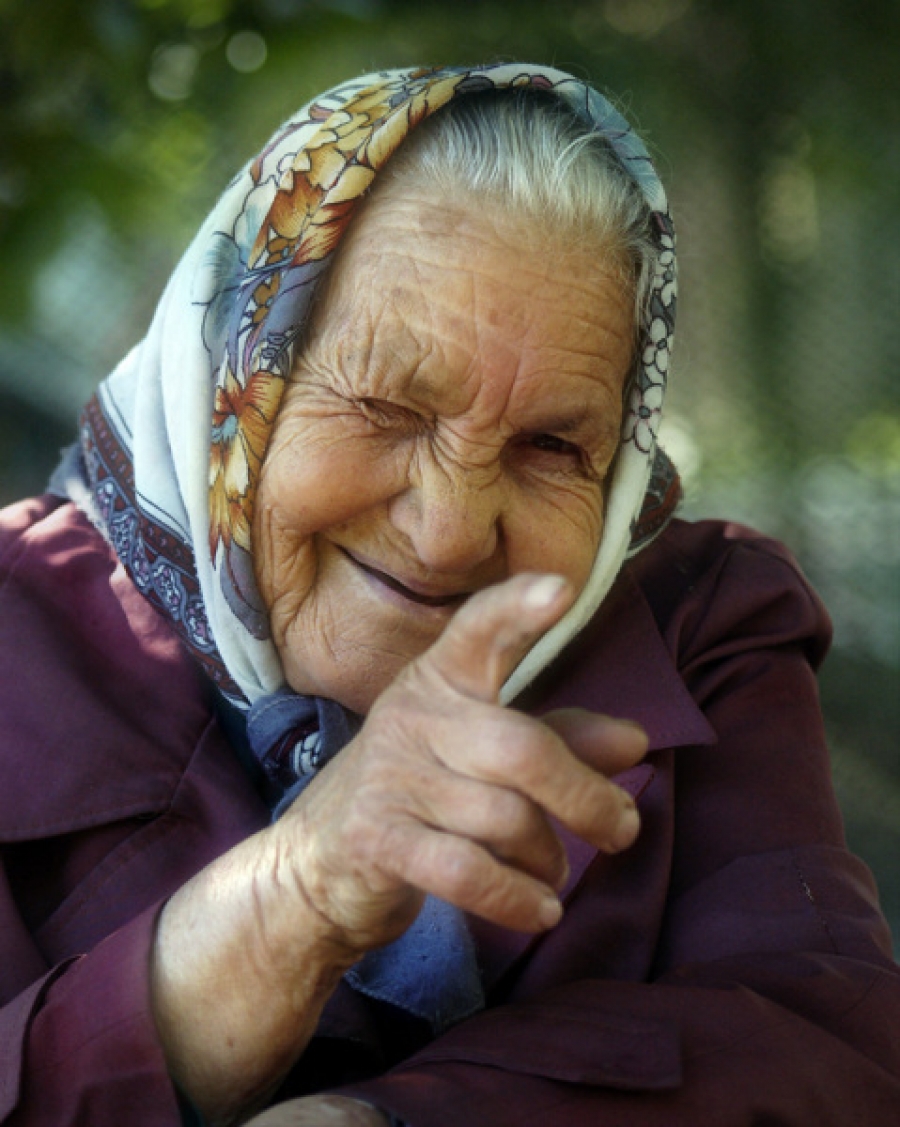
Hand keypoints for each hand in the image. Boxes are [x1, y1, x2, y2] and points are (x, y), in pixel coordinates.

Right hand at [151, 573, 645, 1123]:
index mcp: (441, 679)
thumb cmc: (419, 793)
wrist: (316, 862)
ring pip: (504, 819)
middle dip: (585, 798)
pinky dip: (518, 899)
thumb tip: (636, 741)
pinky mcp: (376, 837)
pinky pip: (469, 872)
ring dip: (548, 857)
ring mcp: (389, 775)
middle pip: (522, 750)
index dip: (517, 609)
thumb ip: (560, 741)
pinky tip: (540, 910)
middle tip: (622, 830)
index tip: (562, 589)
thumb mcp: (484, 755)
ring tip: (554, 871)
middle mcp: (412, 714)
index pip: (478, 631)